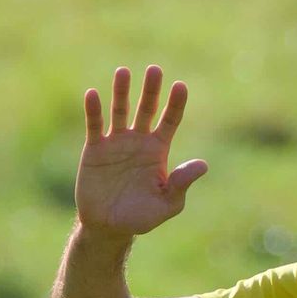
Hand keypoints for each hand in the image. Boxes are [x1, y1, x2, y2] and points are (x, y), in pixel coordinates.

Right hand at [74, 63, 208, 237]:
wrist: (108, 227)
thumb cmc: (141, 217)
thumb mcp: (167, 204)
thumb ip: (181, 184)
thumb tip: (203, 165)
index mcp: (158, 150)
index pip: (170, 120)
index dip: (176, 103)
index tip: (180, 86)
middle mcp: (138, 140)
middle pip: (147, 108)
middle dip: (151, 90)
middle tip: (155, 70)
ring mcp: (116, 142)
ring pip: (120, 111)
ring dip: (121, 92)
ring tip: (123, 72)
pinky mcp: (95, 149)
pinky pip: (95, 125)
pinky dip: (94, 110)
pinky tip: (93, 94)